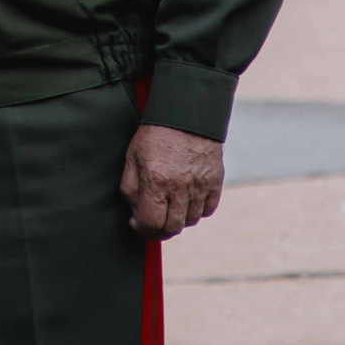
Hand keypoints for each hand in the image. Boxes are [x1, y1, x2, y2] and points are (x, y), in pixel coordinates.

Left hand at [121, 123, 223, 239]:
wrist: (187, 114)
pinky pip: (208, 209)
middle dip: (159, 230)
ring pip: (190, 221)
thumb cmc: (155, 135)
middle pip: (172, 228)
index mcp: (156, 181)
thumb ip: (130, 188)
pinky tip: (187, 200)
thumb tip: (135, 213)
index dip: (141, 229)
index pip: (151, 224)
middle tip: (153, 221)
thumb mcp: (132, 157)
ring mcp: (200, 185)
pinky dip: (197, 211)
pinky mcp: (215, 181)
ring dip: (178, 219)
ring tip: (169, 206)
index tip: (137, 222)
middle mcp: (180, 187)